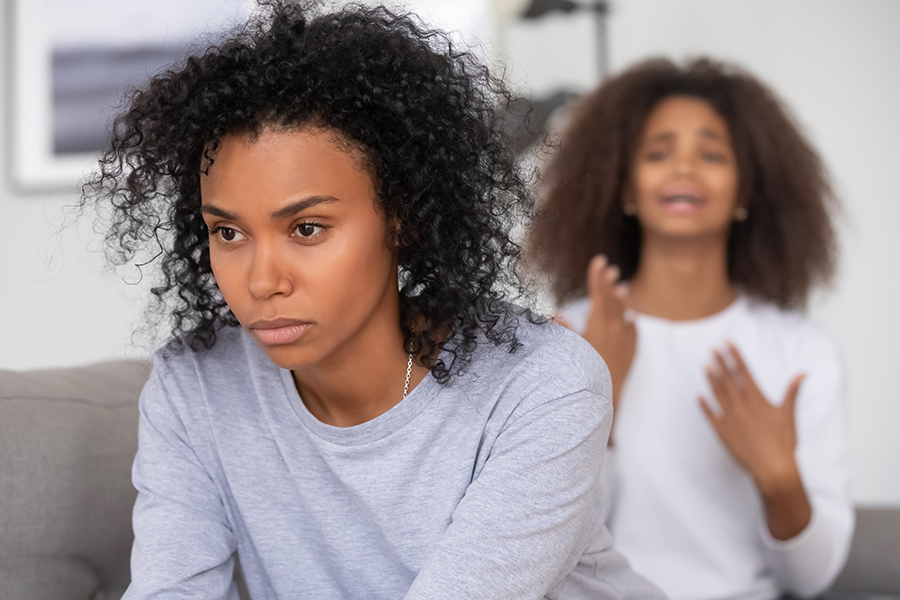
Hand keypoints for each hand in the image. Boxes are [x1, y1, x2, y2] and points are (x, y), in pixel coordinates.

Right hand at [557, 255, 634, 410]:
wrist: (604, 395)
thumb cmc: (583, 370)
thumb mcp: (571, 348)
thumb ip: (564, 330)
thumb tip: (554, 316)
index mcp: (599, 323)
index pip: (598, 293)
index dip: (597, 276)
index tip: (599, 260)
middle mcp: (616, 328)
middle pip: (613, 299)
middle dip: (610, 283)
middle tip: (611, 269)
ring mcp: (626, 339)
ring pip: (624, 313)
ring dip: (622, 300)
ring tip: (623, 287)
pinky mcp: (631, 351)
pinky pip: (632, 331)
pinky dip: (629, 322)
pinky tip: (630, 318)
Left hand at [700, 342, 811, 539]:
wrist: (773, 467)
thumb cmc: (784, 442)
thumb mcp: (789, 414)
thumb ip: (792, 392)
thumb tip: (802, 374)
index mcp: (758, 399)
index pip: (744, 371)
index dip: (735, 356)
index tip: (727, 343)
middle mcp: (742, 405)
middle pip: (728, 379)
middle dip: (720, 362)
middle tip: (712, 349)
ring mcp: (730, 417)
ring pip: (718, 393)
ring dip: (711, 379)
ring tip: (705, 365)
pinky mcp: (722, 431)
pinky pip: (710, 415)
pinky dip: (704, 405)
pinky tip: (698, 396)